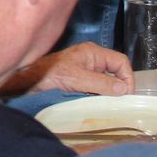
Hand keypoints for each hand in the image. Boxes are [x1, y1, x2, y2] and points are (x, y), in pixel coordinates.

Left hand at [2, 42, 133, 96]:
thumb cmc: (50, 75)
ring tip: (110, 104)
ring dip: (110, 92)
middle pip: (116, 71)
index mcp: (93, 52)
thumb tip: (123, 89)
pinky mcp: (79, 79)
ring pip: (107, 80)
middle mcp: (91, 59)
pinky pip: (97, 86)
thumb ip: (102, 83)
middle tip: (120, 102)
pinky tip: (98, 103)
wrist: (28, 80)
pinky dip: (100, 94)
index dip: (128, 77)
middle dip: (120, 85)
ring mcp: (85, 68)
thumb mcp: (78, 79)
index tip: (126, 95)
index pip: (121, 62)